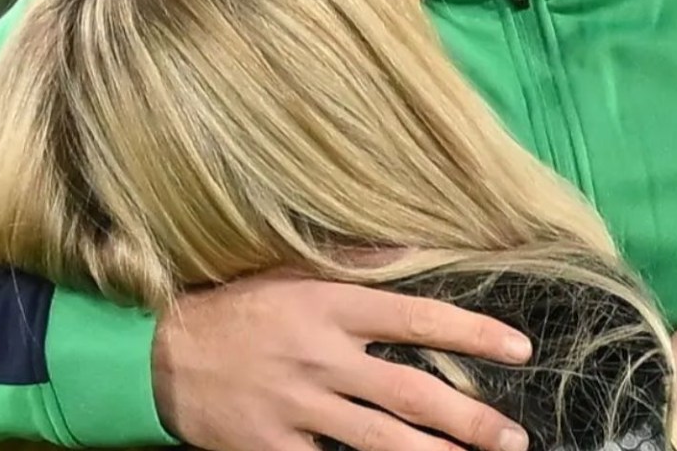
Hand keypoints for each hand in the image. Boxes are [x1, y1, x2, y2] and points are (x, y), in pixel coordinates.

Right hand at [152, 271, 533, 450]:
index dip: (474, 335)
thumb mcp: (294, 269)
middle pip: (412, 394)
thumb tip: (422, 244)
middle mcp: (322, 358)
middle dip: (471, 420)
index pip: (420, 319)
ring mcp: (298, 406)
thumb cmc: (236, 304)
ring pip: (380, 441)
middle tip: (514, 438)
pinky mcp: (272, 445)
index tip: (520, 349)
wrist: (156, 351)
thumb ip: (359, 262)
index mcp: (332, 307)